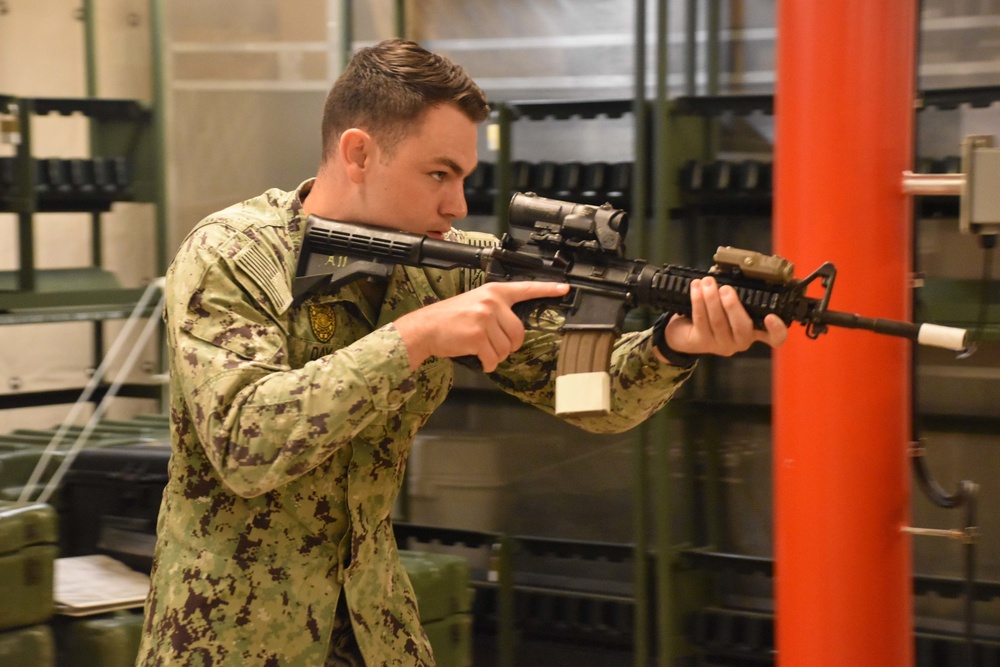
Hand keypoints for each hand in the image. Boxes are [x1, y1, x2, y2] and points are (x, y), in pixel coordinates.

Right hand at [394, 281, 570, 371]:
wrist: (425, 327)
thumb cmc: (449, 319)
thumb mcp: (475, 303)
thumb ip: (496, 309)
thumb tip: (515, 329)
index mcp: (493, 292)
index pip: (526, 289)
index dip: (547, 290)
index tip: (564, 289)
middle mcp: (491, 302)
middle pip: (518, 332)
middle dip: (509, 346)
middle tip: (493, 346)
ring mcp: (484, 318)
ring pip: (506, 348)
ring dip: (496, 356)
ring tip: (480, 349)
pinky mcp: (477, 336)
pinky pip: (493, 358)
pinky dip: (487, 364)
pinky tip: (477, 359)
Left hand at [662, 276, 787, 358]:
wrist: (685, 329)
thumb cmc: (713, 310)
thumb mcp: (728, 300)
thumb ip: (737, 289)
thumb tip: (734, 267)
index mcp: (754, 329)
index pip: (773, 337)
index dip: (777, 330)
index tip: (771, 316)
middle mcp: (741, 340)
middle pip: (742, 328)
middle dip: (733, 306)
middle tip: (725, 289)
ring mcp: (721, 344)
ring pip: (718, 322)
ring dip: (711, 299)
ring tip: (707, 282)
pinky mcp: (702, 342)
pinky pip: (701, 320)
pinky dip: (698, 302)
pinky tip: (696, 288)